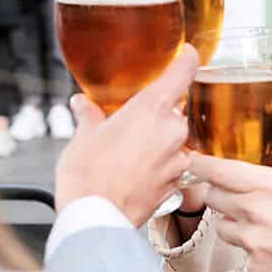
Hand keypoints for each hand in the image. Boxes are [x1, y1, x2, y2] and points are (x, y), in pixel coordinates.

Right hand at [56, 44, 198, 225]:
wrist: (95, 217)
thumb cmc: (88, 175)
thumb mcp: (84, 135)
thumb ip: (90, 114)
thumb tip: (83, 104)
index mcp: (152, 108)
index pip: (183, 71)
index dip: (187, 59)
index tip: (189, 53)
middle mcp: (172, 131)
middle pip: (175, 110)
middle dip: (156, 115)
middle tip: (131, 123)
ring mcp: (178, 159)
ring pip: (173, 139)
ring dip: (157, 141)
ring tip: (128, 152)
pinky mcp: (177, 183)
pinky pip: (171, 164)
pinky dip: (158, 164)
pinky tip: (135, 171)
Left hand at [189, 117, 271, 271]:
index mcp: (270, 186)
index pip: (216, 170)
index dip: (199, 163)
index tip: (193, 159)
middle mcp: (254, 211)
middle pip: (212, 196)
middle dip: (220, 194)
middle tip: (239, 195)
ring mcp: (251, 241)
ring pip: (221, 226)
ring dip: (233, 223)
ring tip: (262, 225)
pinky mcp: (253, 266)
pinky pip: (239, 253)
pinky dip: (251, 250)